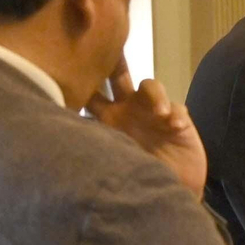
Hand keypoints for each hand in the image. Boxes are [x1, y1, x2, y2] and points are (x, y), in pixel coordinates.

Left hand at [86, 61, 207, 192]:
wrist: (166, 196)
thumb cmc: (133, 182)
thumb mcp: (108, 160)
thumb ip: (95, 142)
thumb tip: (66, 130)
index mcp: (106, 119)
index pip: (91, 93)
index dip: (85, 78)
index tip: (78, 64)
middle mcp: (128, 110)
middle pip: (118, 77)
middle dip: (115, 62)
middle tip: (113, 48)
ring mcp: (154, 113)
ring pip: (150, 86)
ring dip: (154, 95)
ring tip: (159, 114)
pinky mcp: (178, 121)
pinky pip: (176, 108)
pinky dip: (174, 115)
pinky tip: (174, 126)